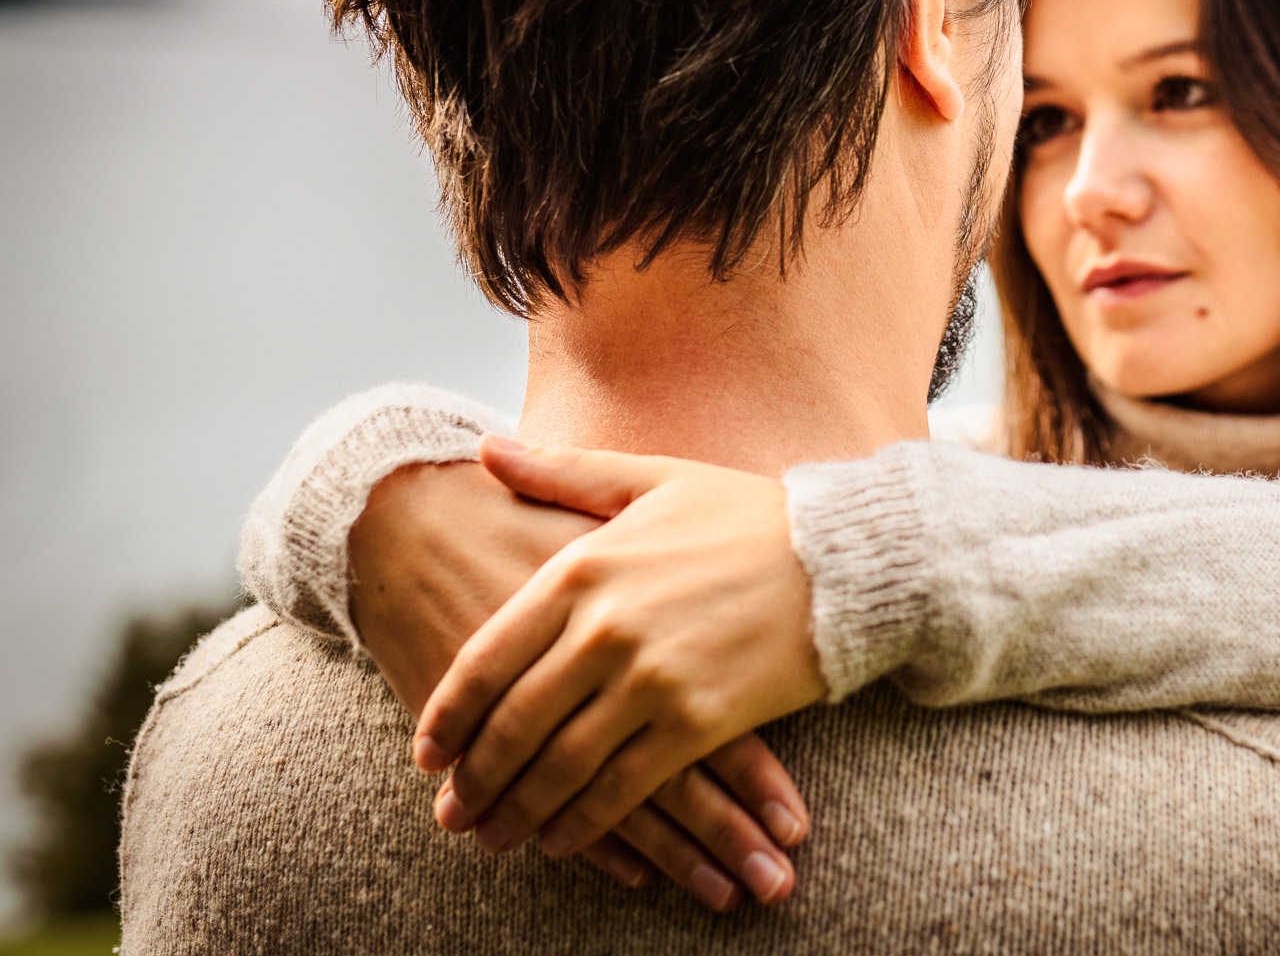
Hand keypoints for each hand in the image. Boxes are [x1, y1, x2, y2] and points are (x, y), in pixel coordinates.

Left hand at [415, 439, 827, 870]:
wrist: (845, 558)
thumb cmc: (747, 515)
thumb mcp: (650, 480)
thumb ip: (560, 471)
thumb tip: (483, 447)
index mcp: (581, 568)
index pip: (486, 658)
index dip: (449, 716)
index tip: (428, 752)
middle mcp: (604, 628)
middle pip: (513, 723)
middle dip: (475, 778)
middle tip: (452, 812)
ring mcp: (651, 679)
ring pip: (559, 765)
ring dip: (518, 810)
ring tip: (495, 836)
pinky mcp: (698, 721)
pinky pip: (621, 788)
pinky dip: (583, 823)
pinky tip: (562, 838)